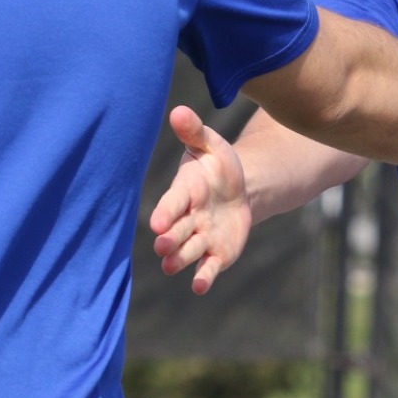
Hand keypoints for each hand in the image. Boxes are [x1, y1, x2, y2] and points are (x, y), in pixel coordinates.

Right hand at [148, 105, 253, 294]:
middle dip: (168, 239)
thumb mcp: (211, 145)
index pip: (171, 204)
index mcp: (184, 192)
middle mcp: (188, 219)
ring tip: (172, 265)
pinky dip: (203, 277)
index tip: (157, 222)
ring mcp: (201, 239)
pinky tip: (198, 286)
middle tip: (162, 244)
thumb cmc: (219, 167)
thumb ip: (195, 132)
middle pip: (176, 232)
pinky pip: (208, 269)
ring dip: (179, 259)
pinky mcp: (217, 255)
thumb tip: (178, 110)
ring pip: (187, 252)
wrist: (239, 191)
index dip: (165, 212)